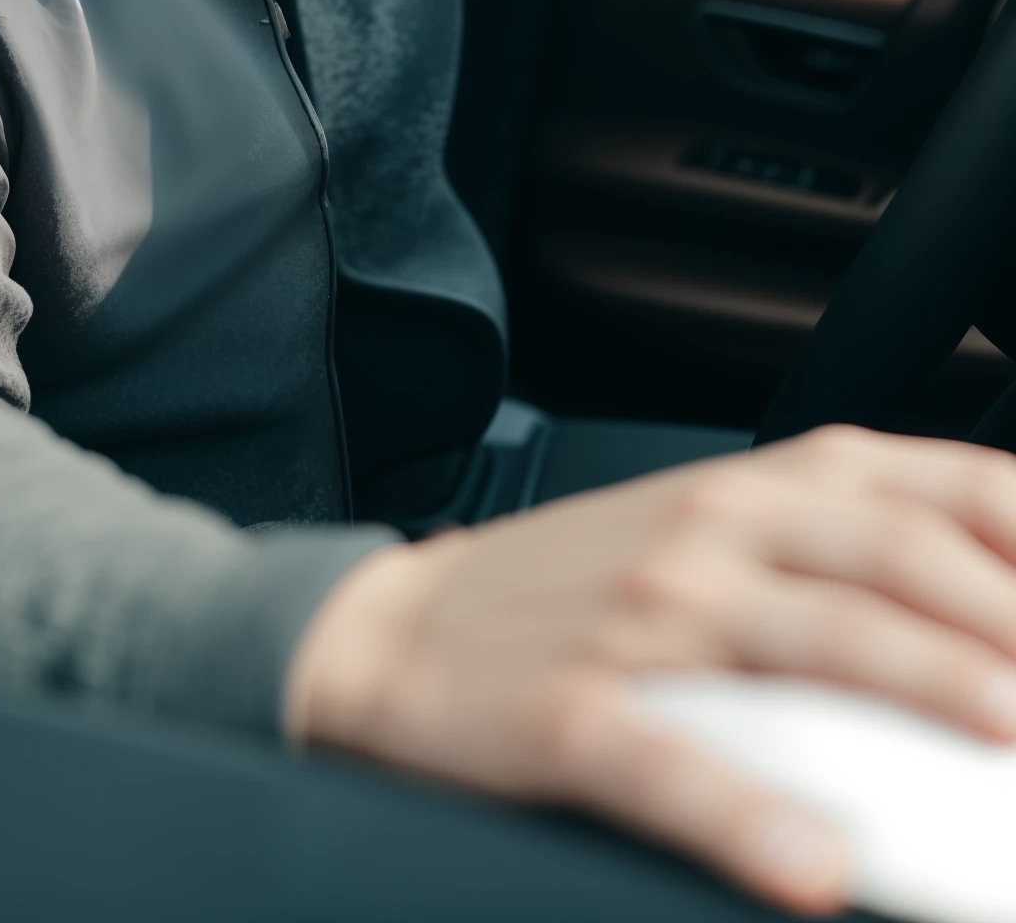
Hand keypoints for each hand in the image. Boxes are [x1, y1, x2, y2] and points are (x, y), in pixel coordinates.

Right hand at [283, 425, 1015, 912]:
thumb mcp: (705, 530)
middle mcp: (707, 535)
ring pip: (804, 639)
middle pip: (886, 554)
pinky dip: (745, 814)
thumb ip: (831, 545)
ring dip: (916, 679)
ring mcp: (642, 619)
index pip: (920, 484)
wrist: (398, 631)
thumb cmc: (576, 588)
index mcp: (750, 489)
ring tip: (1004, 732)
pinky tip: (814, 868)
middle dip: (1002, 615)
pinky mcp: (573, 710)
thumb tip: (986, 603)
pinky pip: (671, 764)